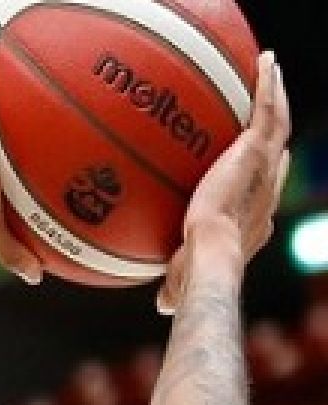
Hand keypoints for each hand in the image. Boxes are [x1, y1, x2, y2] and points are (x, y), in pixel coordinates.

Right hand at [0, 22, 44, 284]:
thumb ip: (8, 247)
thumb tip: (35, 278)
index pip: (3, 141)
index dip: (22, 137)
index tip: (48, 136)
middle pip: (0, 101)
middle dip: (19, 93)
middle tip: (52, 88)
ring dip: (5, 58)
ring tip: (44, 41)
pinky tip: (9, 12)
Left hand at [157, 52, 290, 314]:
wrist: (208, 254)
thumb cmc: (194, 273)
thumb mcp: (182, 276)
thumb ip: (174, 286)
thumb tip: (162, 306)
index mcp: (253, 215)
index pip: (266, 190)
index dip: (268, 175)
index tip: (264, 162)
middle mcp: (265, 188)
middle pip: (276, 149)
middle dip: (275, 128)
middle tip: (269, 106)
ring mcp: (264, 167)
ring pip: (278, 121)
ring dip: (276, 94)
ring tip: (270, 70)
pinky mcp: (256, 151)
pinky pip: (268, 108)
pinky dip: (269, 84)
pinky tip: (265, 63)